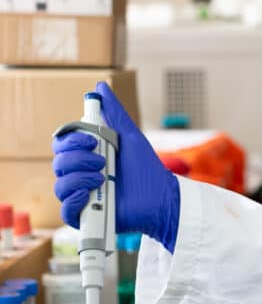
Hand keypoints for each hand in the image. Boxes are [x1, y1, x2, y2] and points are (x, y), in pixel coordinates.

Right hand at [52, 81, 179, 252]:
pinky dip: (74, 200)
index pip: (62, 144)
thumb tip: (100, 86)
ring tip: (103, 178)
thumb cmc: (145, 167)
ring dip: (80, 178)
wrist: (159, 196)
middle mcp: (79, 174)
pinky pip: (65, 210)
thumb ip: (113, 113)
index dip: (71, 140)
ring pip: (61, 184)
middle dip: (79, 159)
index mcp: (86, 155)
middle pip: (59, 163)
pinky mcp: (84, 216)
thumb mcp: (129, 136)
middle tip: (103, 161)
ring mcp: (81, 195)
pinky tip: (89, 195)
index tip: (90, 140)